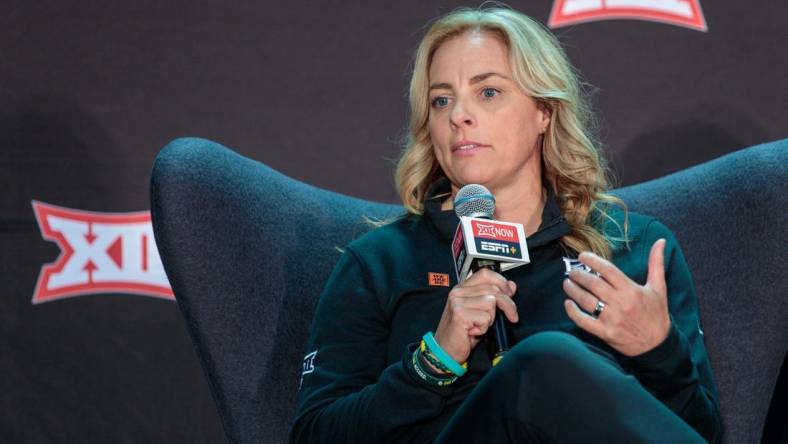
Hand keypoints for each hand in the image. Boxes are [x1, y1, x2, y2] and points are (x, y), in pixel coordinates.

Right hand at [434, 268, 518, 365]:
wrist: (445, 351)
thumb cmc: (462, 333)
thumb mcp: (481, 312)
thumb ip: (493, 297)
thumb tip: (511, 286)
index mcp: (462, 288)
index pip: (486, 274)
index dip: (501, 282)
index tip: (510, 294)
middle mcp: (458, 292)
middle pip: (493, 289)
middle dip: (508, 304)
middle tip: (511, 316)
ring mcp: (457, 302)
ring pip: (491, 302)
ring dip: (491, 318)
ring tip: (480, 325)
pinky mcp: (459, 314)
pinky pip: (485, 317)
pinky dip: (484, 328)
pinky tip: (473, 331)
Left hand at [562, 239, 670, 356]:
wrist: (657, 345)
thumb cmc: (657, 314)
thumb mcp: (659, 288)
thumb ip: (656, 263)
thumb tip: (660, 241)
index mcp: (631, 290)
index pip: (607, 270)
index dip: (592, 260)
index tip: (582, 256)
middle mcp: (620, 303)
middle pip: (593, 284)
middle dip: (578, 275)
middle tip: (571, 271)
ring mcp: (612, 319)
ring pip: (586, 301)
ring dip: (573, 290)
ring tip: (567, 283)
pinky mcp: (605, 333)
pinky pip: (584, 321)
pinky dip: (573, 312)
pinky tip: (568, 304)